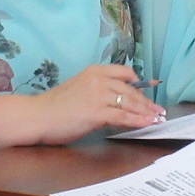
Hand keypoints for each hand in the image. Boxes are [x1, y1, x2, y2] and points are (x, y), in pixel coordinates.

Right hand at [0, 64, 166, 148]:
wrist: (36, 116)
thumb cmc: (54, 107)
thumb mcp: (79, 88)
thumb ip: (98, 90)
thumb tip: (117, 100)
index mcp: (94, 71)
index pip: (124, 72)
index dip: (139, 83)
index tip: (148, 92)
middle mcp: (98, 79)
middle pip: (130, 89)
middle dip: (146, 101)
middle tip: (158, 109)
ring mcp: (97, 95)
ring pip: (129, 103)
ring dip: (146, 112)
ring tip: (157, 118)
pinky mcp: (96, 112)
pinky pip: (123, 116)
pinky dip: (137, 120)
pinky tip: (146, 124)